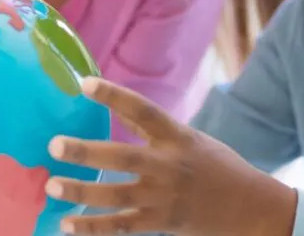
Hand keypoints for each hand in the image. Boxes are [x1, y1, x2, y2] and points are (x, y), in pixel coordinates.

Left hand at [44, 78, 297, 235]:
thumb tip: (116, 106)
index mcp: (177, 137)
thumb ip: (153, 130)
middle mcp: (169, 166)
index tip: (84, 83)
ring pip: (116, 196)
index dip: (113, 95)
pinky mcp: (162, 223)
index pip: (142, 110)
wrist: (252, 209)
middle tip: (54, 144)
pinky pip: (121, 227)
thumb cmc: (218, 167)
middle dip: (87, 151)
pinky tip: (66, 224)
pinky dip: (92, 227)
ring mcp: (165, 198)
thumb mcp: (191, 140)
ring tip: (52, 185)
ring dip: (81, 191)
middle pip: (122, 157)